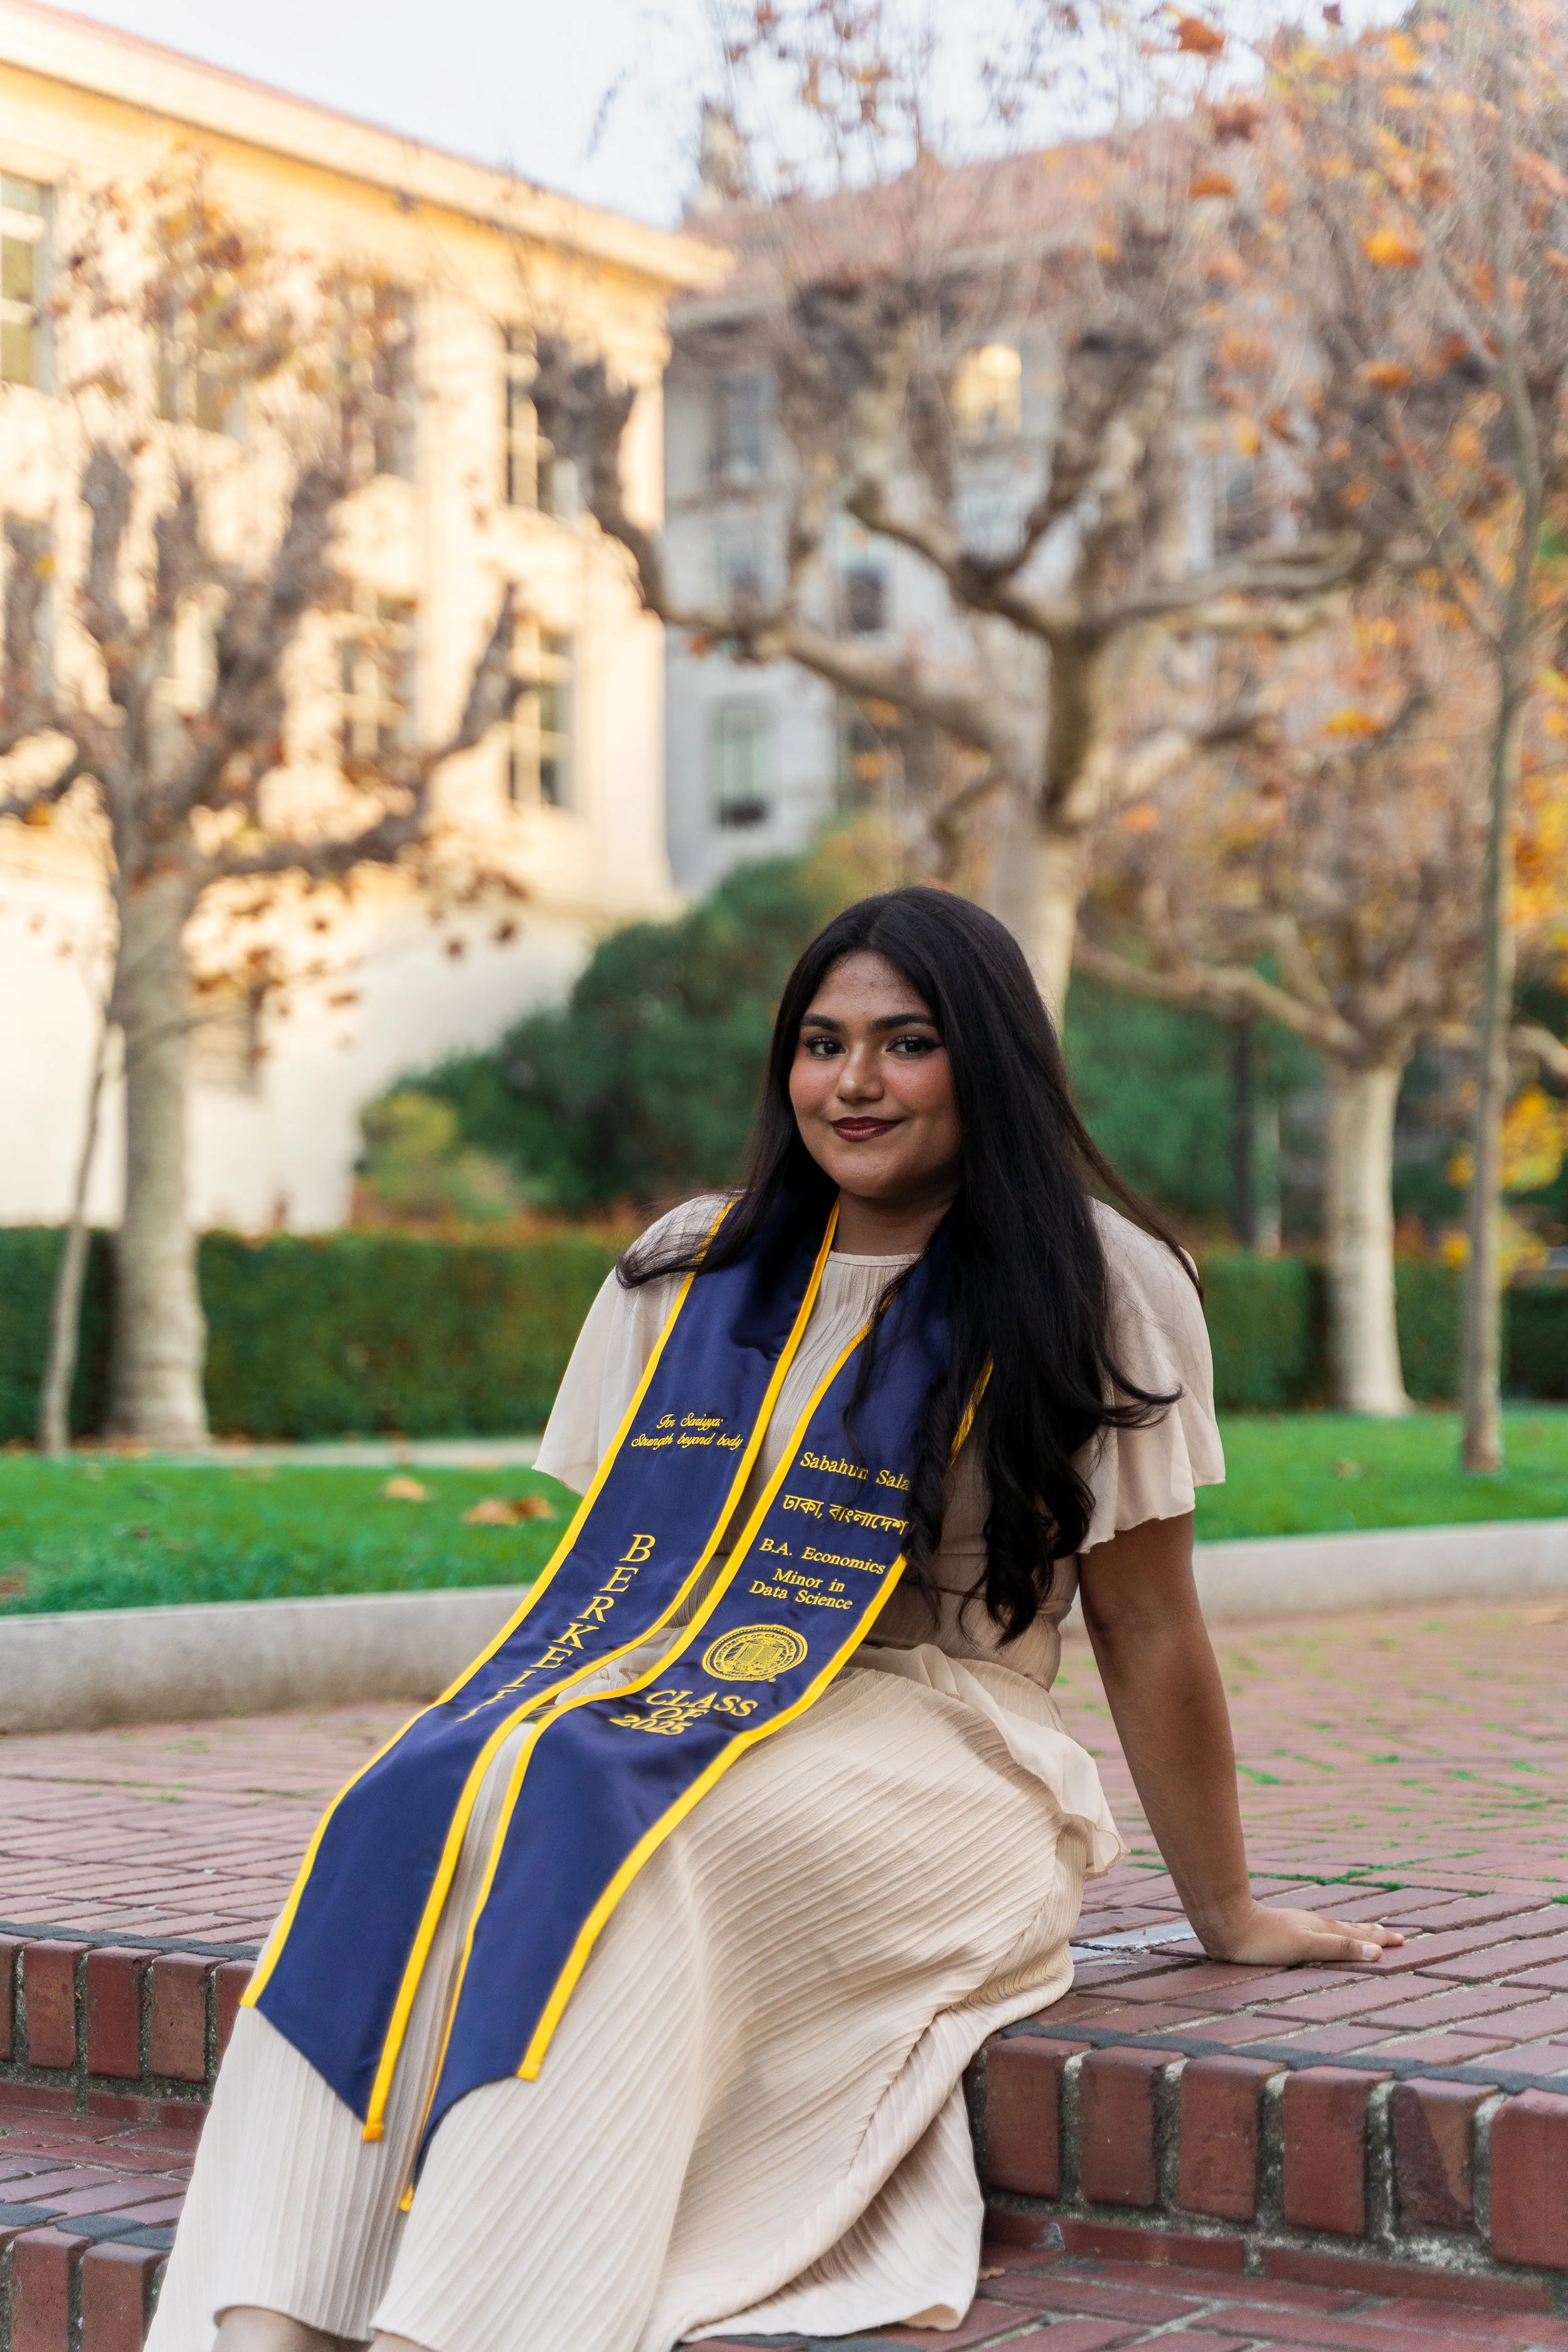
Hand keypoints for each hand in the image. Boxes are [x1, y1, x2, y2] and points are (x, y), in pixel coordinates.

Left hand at [1196, 1901, 1404, 1967]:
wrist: (1228, 1924)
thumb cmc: (1266, 1939)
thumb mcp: (1306, 1946)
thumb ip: (1340, 1948)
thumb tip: (1377, 1953)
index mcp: (1323, 1929)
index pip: (1359, 1935)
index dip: (1380, 1939)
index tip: (1403, 1940)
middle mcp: (1314, 1924)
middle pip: (1350, 1929)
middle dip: (1372, 1934)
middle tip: (1393, 1935)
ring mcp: (1299, 1925)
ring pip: (1334, 1928)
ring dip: (1354, 1932)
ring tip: (1365, 1933)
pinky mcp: (1285, 1930)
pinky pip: (1318, 1932)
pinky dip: (1332, 1934)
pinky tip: (1321, 1935)